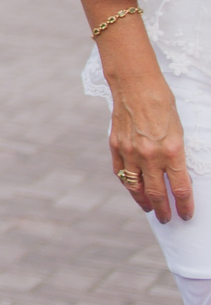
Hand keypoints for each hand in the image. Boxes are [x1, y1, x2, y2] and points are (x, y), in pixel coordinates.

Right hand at [111, 75, 194, 222]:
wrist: (136, 84)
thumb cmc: (163, 104)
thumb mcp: (179, 131)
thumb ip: (176, 155)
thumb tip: (176, 175)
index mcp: (173, 151)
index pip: (181, 188)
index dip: (185, 206)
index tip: (187, 216)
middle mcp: (150, 155)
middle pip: (158, 193)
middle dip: (164, 210)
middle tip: (167, 219)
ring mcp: (130, 151)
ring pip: (136, 187)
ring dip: (143, 201)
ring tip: (149, 209)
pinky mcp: (116, 145)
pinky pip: (121, 172)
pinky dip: (127, 183)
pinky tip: (132, 188)